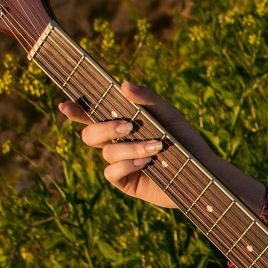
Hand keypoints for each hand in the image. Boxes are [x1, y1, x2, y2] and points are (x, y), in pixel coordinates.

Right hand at [59, 81, 199, 208]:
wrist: (202, 171)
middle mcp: (115, 143)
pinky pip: (111, 173)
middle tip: (127, 126)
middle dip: (104, 128)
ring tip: (155, 147)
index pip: (91, 115)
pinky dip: (127, 165)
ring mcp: (119, 164)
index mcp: (121, 124)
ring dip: (129, 148)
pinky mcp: (125, 183)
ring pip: (106, 153)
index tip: (65, 105)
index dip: (76, 111)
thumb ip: (148, 99)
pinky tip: (145, 163)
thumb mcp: (169, 115)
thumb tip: (123, 84)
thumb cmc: (184, 139)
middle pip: (90, 134)